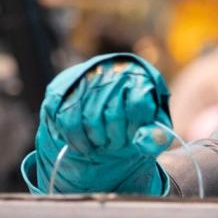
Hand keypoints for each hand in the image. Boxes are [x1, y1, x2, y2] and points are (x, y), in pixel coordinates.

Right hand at [43, 58, 170, 158]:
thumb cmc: (131, 118)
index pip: (138, 104)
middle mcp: (109, 69)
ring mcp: (83, 76)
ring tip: (101, 145)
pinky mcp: (61, 88)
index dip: (135, 128)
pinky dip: (76, 139)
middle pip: (113, 113)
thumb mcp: (151, 127)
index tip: (132, 137)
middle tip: (115, 145)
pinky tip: (84, 147)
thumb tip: (142, 140)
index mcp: (137, 75)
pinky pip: (66, 119)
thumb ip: (156, 137)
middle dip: (115, 138)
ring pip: (89, 117)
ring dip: (96, 140)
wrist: (102, 105)